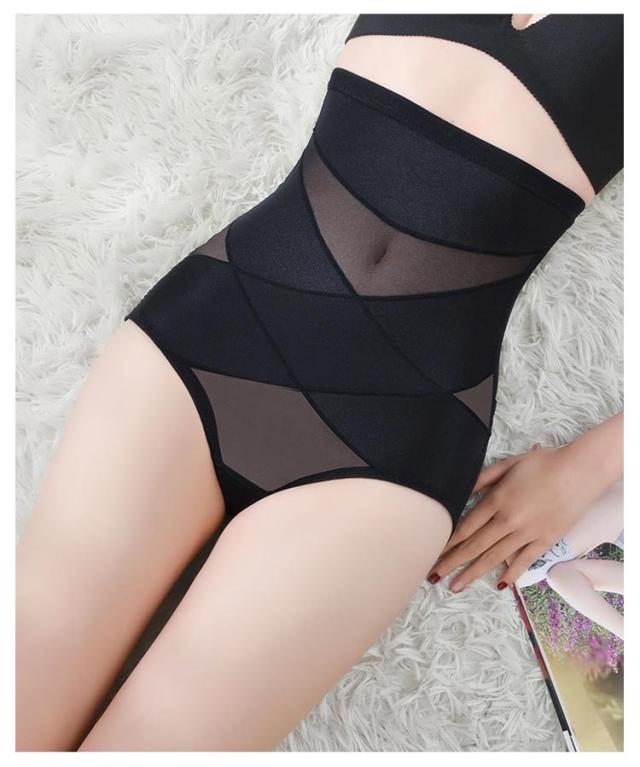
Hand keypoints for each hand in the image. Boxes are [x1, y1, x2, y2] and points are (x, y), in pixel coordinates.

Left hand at [426, 440, 613, 592]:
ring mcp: (528, 533)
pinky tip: (499, 585)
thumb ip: (482, 478)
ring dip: (473, 573)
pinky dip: (511, 574)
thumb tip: (459, 489)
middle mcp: (509, 520)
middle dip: (452, 562)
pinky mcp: (546, 541)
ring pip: (494, 557)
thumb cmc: (543, 463)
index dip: (446, 541)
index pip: (465, 526)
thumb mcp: (507, 464)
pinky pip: (524, 561)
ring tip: (456, 587)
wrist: (581, 471)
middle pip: (474, 545)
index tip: (432, 551)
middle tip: (433, 575)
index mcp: (497, 500)